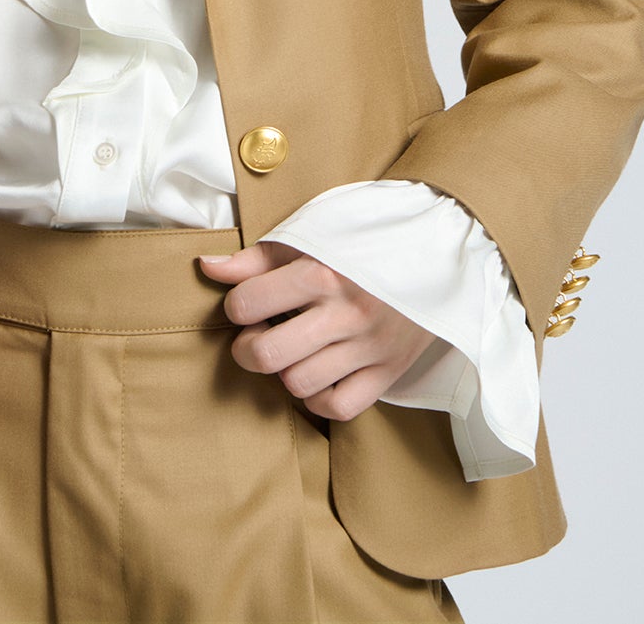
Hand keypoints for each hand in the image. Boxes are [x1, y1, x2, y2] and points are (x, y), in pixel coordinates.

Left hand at [197, 241, 436, 422]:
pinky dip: (318, 396)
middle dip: (248, 348)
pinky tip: (315, 373)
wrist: (436, 253)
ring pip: (298, 383)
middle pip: (267, 355)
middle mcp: (346, 312)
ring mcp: (369, 347)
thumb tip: (206, 268)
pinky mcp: (388, 372)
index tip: (246, 303)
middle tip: (256, 336)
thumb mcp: (311, 237)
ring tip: (290, 350)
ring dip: (284, 371)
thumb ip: (257, 257)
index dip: (236, 305)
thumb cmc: (363, 243)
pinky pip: (338, 406)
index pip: (248, 302)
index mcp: (323, 271)